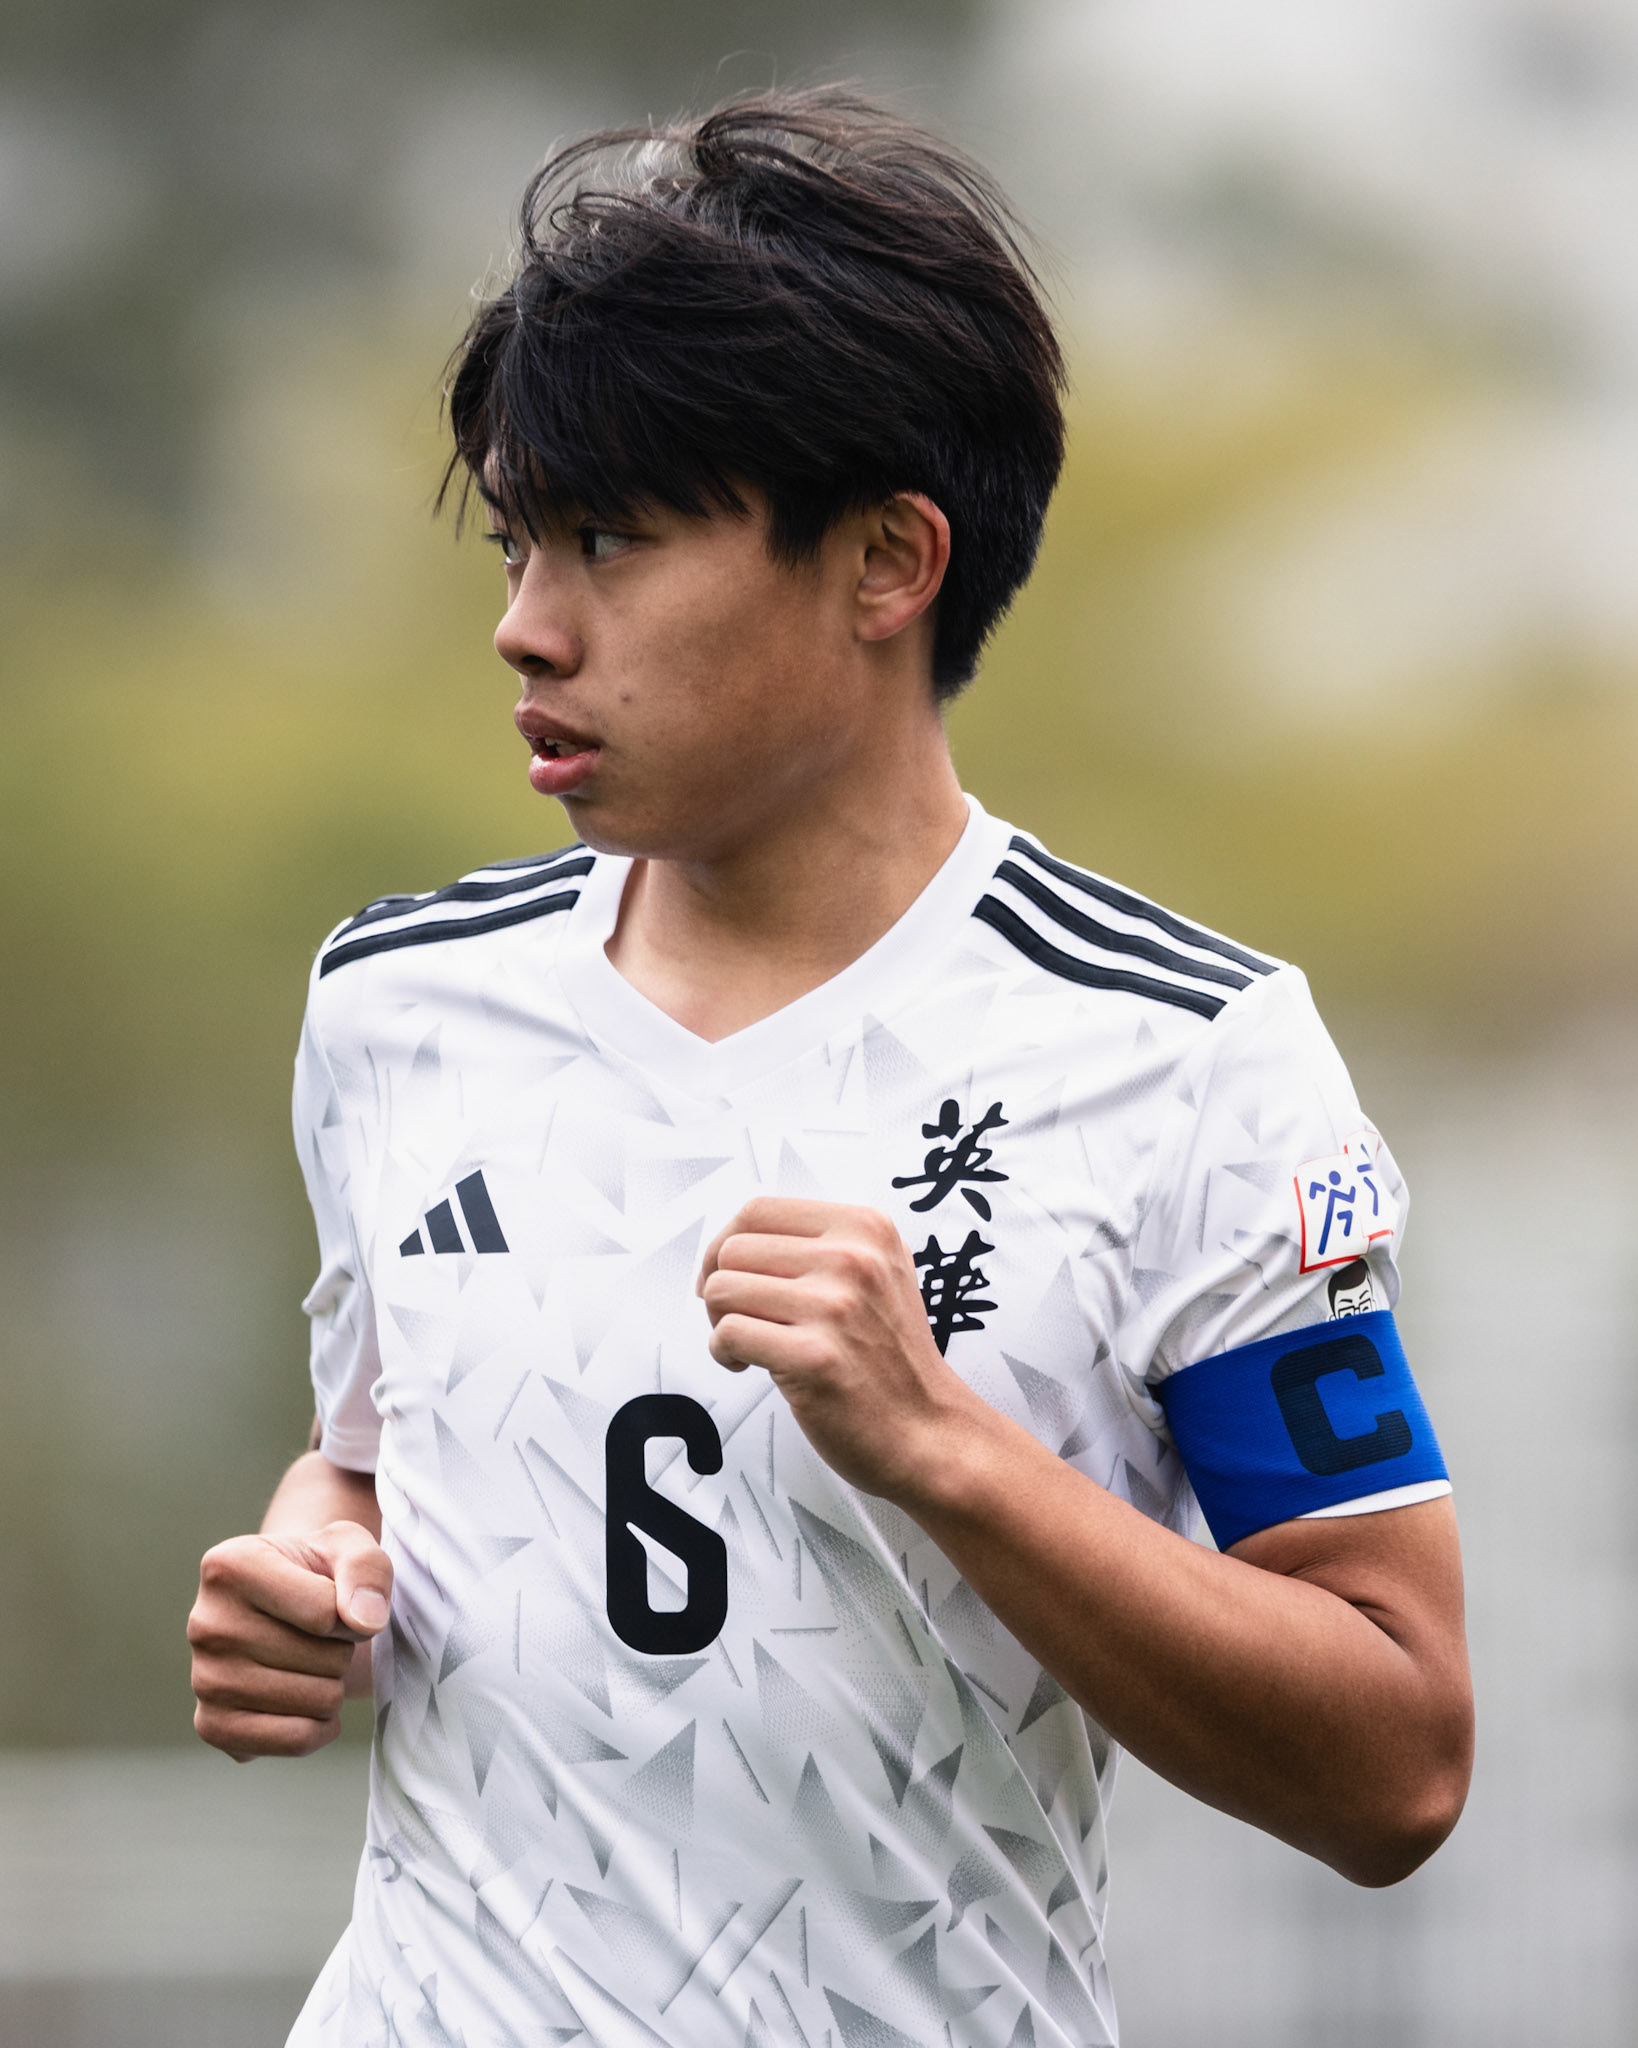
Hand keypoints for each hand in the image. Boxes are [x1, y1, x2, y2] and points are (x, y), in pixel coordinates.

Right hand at [187, 1520, 391, 1760]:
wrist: (287, 1609)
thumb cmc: (320, 1573)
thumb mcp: (351, 1546)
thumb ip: (367, 1569)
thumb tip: (364, 1621)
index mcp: (230, 1566)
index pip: (324, 1612)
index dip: (352, 1612)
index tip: (337, 1599)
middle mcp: (206, 1624)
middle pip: (322, 1660)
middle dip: (341, 1649)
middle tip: (321, 1635)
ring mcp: (204, 1679)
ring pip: (315, 1701)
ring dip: (333, 1685)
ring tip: (312, 1661)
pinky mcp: (212, 1726)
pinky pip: (293, 1741)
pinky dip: (320, 1728)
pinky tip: (311, 1702)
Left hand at [697, 1198, 979, 1501]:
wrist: (929, 1432)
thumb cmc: (894, 1363)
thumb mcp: (879, 1274)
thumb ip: (822, 1247)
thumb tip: (740, 1241)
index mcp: (866, 1229)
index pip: (759, 1211)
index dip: (727, 1243)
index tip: (724, 1271)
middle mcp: (853, 1259)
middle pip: (734, 1250)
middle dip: (720, 1287)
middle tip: (740, 1317)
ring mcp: (835, 1307)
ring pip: (722, 1289)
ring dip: (720, 1322)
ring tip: (751, 1343)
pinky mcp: (814, 1357)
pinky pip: (728, 1334)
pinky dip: (725, 1353)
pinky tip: (750, 1365)